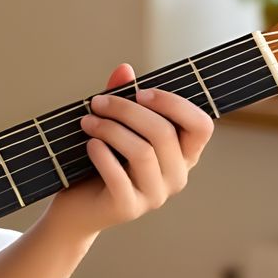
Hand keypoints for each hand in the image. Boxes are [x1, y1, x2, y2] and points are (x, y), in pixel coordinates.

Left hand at [52, 63, 214, 232]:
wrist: (76, 206)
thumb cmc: (101, 160)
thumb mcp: (113, 125)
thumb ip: (122, 97)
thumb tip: (125, 69)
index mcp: (183, 153)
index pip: (201, 126)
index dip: (174, 104)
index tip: (140, 91)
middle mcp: (176, 175)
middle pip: (163, 133)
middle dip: (126, 110)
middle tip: (97, 102)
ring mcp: (155, 195)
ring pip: (142, 152)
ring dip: (110, 129)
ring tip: (87, 121)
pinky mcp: (129, 208)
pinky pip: (119, 177)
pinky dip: (102, 155)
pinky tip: (90, 144)